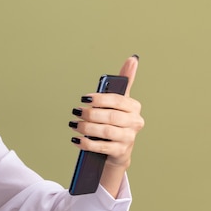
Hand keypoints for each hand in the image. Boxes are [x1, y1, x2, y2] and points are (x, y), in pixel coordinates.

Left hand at [70, 55, 144, 196]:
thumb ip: (124, 82)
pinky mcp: (121, 152)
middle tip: (76, 112)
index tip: (84, 98)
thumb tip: (133, 58)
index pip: (118, 100)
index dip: (100, 99)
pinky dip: (87, 143)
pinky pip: (103, 146)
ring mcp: (129, 138)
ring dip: (87, 128)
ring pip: (107, 131)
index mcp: (134, 107)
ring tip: (74, 124)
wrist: (117, 150)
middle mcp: (135, 122)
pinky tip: (77, 139)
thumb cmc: (115, 121)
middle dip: (91, 114)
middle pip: (111, 117)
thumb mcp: (119, 102)